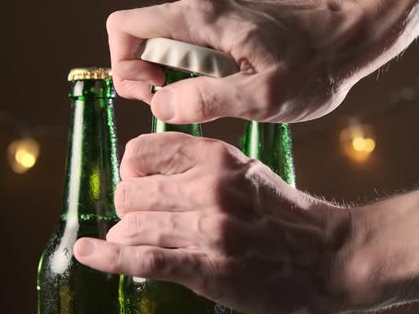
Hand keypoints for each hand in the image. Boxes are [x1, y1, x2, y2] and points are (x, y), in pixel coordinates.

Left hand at [73, 133, 352, 313]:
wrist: (330, 255)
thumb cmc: (283, 214)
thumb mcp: (245, 171)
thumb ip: (197, 164)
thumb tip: (143, 168)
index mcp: (217, 157)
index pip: (141, 151)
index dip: (130, 170)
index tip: (138, 183)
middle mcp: (210, 187)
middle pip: (130, 192)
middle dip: (129, 209)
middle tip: (146, 220)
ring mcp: (209, 228)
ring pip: (132, 226)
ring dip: (128, 237)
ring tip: (144, 242)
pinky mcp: (209, 267)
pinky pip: (145, 258)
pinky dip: (110, 257)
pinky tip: (88, 253)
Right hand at [106, 0, 376, 122]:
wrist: (348, 38)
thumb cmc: (314, 65)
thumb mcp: (266, 94)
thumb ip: (210, 99)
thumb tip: (161, 105)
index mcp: (198, 20)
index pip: (125, 28)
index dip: (125, 66)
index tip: (154, 95)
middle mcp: (197, 14)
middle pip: (136, 39)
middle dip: (141, 78)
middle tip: (174, 106)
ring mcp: (208, 24)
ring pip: (158, 49)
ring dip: (164, 82)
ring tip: (197, 105)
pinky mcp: (221, 35)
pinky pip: (183, 54)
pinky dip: (185, 79)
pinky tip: (214, 96)